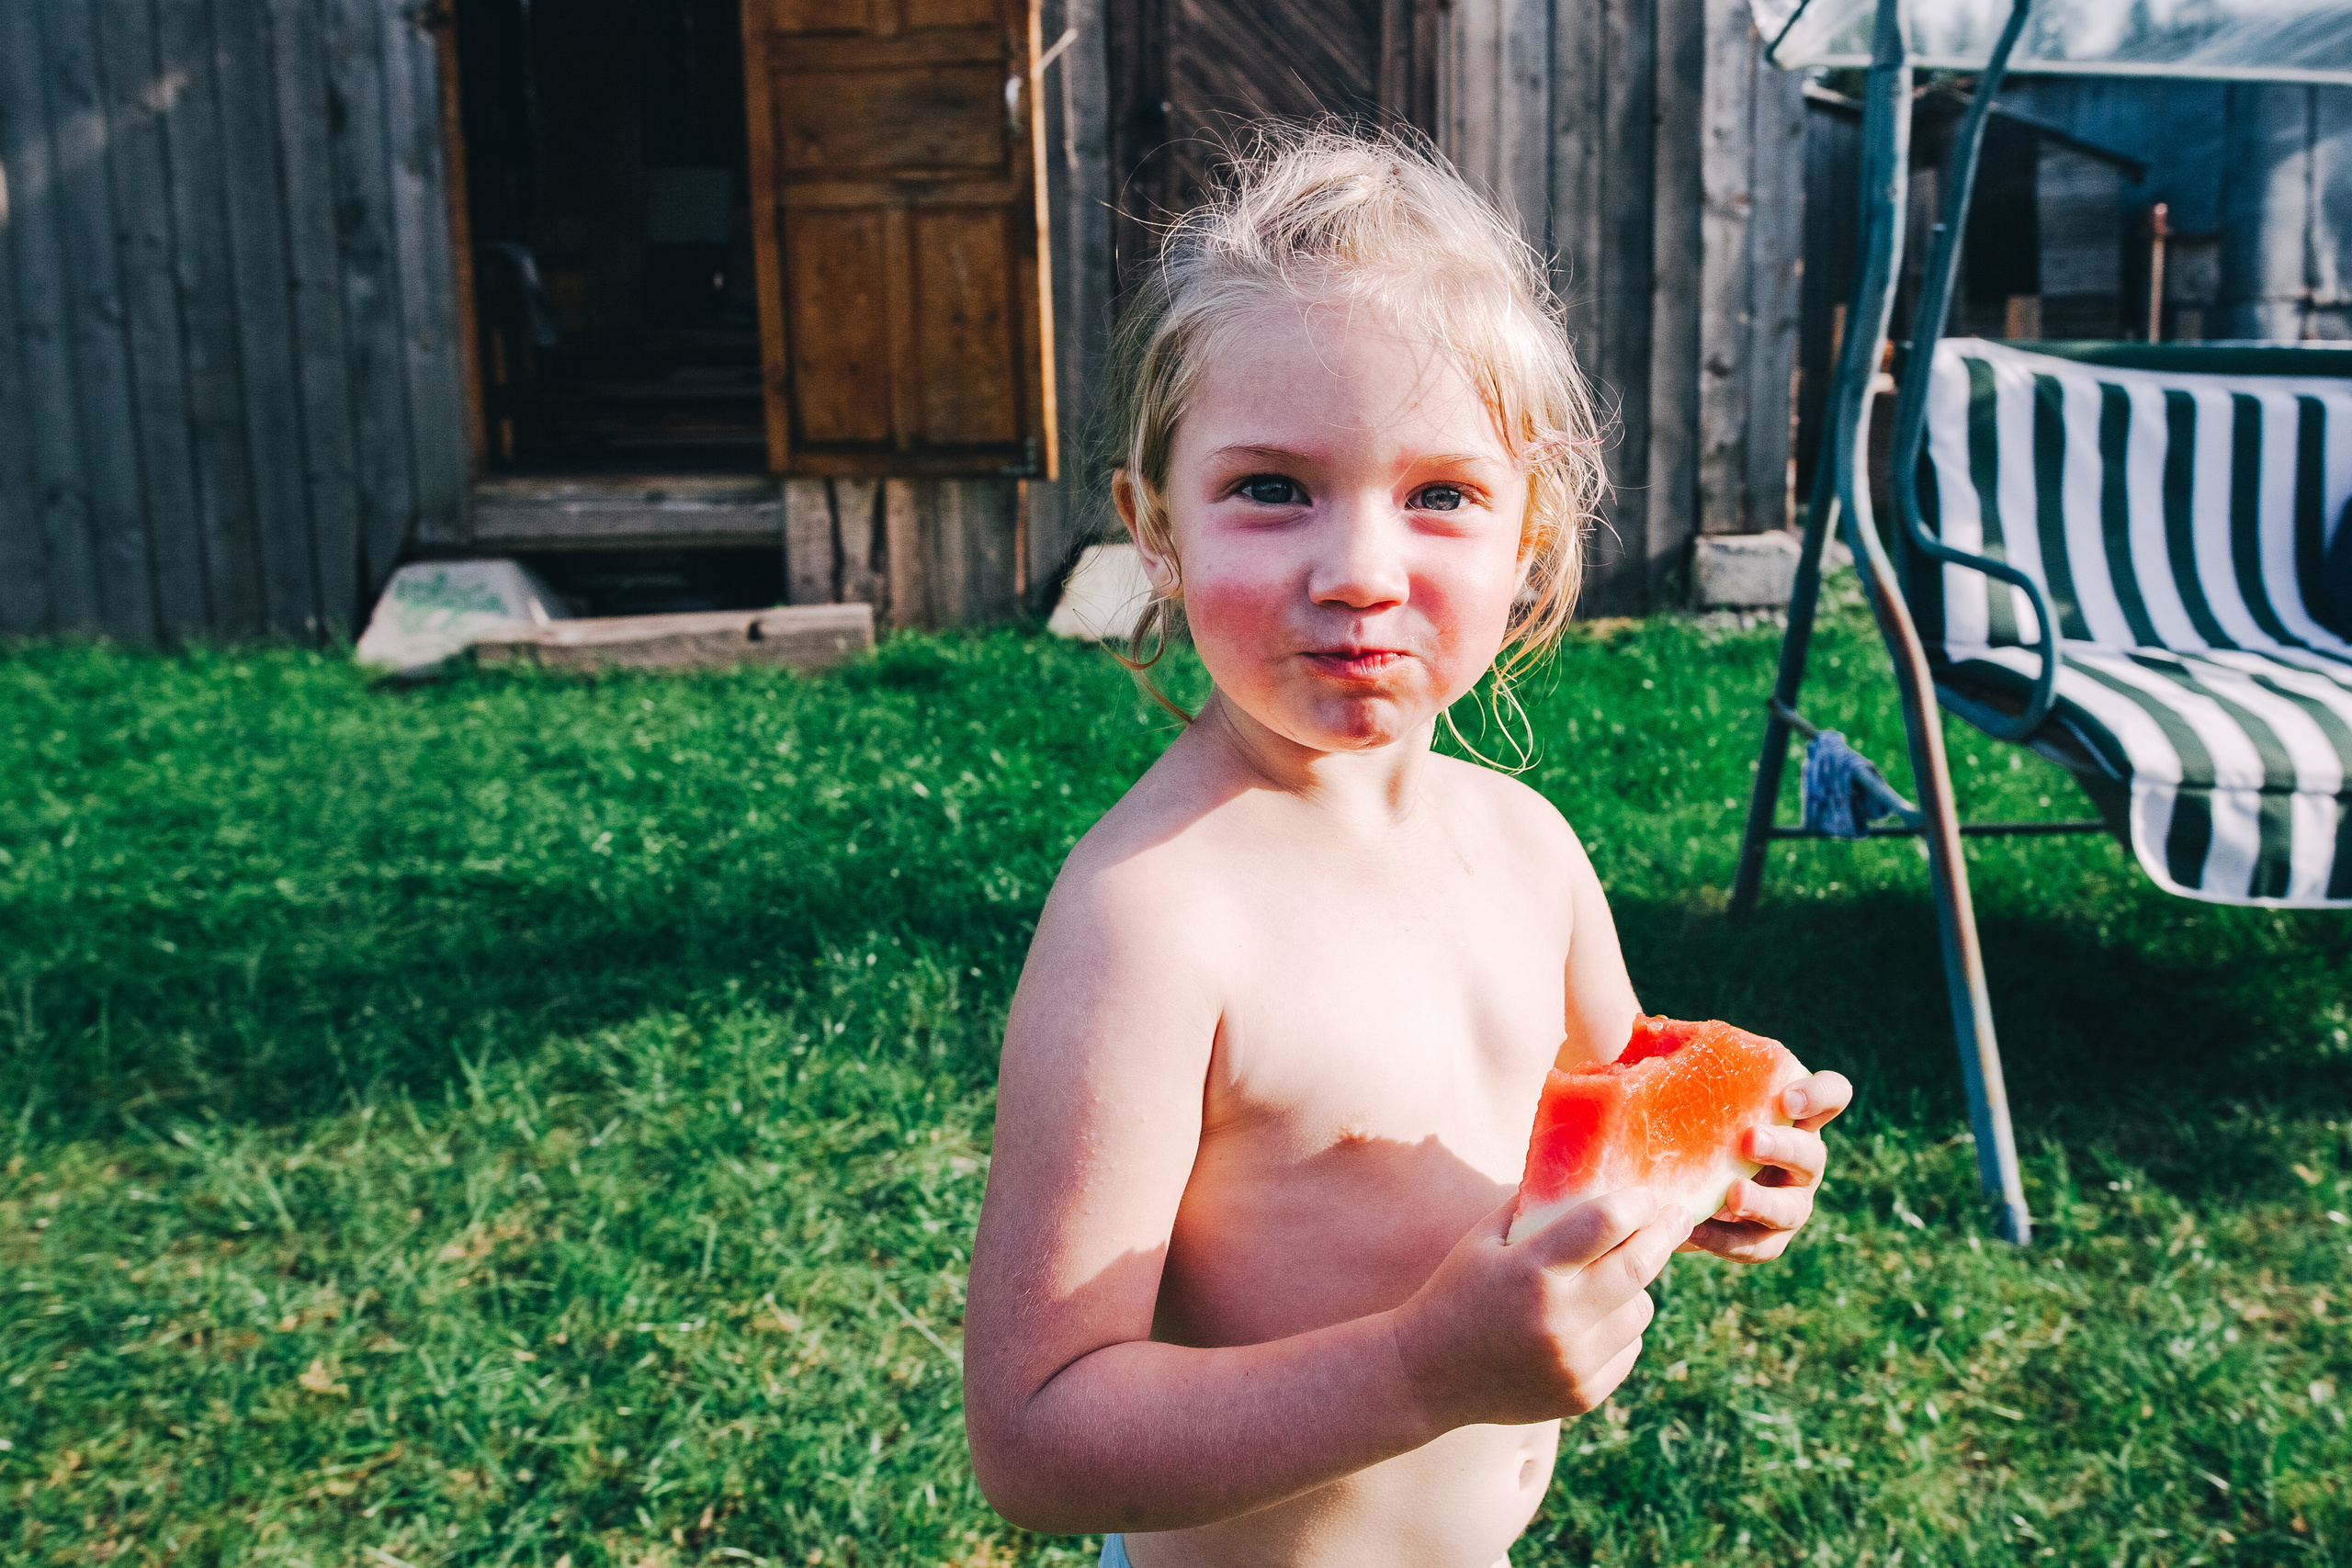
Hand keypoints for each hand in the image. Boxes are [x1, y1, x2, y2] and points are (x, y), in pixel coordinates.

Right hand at [1391, 1187, 1693, 1433]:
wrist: (1429, 1375)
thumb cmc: (1458, 1291)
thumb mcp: (1484, 1239)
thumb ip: (1535, 1208)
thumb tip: (1589, 1177)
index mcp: (1529, 1271)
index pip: (1602, 1224)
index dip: (1635, 1204)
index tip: (1650, 1194)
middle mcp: (1557, 1320)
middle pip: (1637, 1267)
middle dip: (1665, 1235)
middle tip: (1681, 1215)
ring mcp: (1573, 1363)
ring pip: (1641, 1310)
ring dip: (1636, 1287)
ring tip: (1611, 1277)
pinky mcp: (1583, 1394)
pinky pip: (1629, 1348)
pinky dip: (1620, 1327)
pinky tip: (1591, 1320)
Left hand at [1683, 1070, 1852, 1262]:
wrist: (1665, 1174)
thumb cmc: (1683, 1117)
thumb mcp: (1678, 1083)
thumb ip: (1671, 1053)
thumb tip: (1645, 1025)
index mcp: (1790, 1114)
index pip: (1832, 1095)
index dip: (1821, 1094)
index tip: (1787, 1095)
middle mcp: (1799, 1158)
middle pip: (1812, 1153)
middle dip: (1784, 1147)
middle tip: (1749, 1140)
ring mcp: (1788, 1202)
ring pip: (1791, 1208)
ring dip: (1763, 1202)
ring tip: (1729, 1195)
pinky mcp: (1765, 1240)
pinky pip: (1757, 1247)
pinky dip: (1728, 1242)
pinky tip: (1695, 1231)